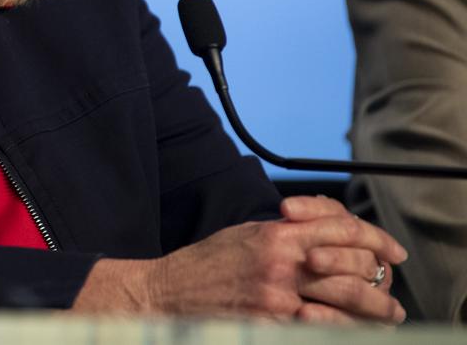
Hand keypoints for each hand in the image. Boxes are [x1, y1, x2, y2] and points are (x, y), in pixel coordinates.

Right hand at [73, 201, 406, 323]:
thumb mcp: (247, 234)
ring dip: (372, 312)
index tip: (392, 251)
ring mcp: (278, 300)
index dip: (375, 239)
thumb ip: (287, 234)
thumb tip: (327, 236)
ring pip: (345, 304)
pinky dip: (341, 329)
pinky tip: (350, 330)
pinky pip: (319, 329)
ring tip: (388, 316)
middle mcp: (281, 265)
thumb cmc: (206, 263)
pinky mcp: (272, 327)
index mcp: (276, 235)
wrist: (168, 293)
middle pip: (352, 267)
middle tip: (389, 290)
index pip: (342, 229)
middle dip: (379, 280)